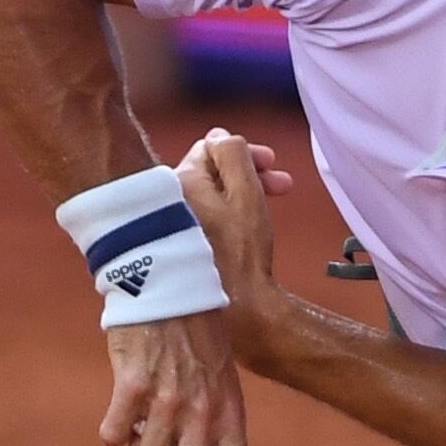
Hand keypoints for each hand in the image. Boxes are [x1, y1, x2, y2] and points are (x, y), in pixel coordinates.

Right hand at [101, 308, 249, 445]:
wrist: (167, 286)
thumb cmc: (195, 339)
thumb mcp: (220, 384)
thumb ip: (213, 428)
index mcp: (231, 415)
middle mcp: (204, 414)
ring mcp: (168, 402)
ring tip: (142, 420)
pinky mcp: (132, 388)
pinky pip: (114, 437)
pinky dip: (113, 431)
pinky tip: (121, 407)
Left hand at [175, 130, 290, 358]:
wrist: (233, 309)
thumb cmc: (241, 252)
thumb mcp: (245, 193)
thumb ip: (234, 155)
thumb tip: (220, 135)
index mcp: (180, 182)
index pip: (210, 148)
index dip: (246, 153)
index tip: (273, 164)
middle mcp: (165, 202)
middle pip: (209, 173)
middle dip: (246, 174)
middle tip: (281, 185)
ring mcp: (167, 227)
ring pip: (207, 196)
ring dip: (239, 195)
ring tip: (269, 207)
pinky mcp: (173, 250)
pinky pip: (201, 219)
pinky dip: (224, 216)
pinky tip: (243, 230)